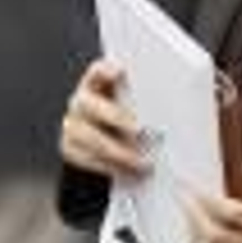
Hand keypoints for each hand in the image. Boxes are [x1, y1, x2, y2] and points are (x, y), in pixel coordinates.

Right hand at [59, 59, 151, 179]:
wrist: (107, 145)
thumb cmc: (130, 118)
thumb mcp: (134, 104)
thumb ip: (143, 100)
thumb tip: (173, 104)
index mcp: (98, 82)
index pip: (98, 70)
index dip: (106, 69)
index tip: (120, 71)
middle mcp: (81, 100)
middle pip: (91, 104)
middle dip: (116, 117)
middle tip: (140, 131)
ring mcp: (72, 124)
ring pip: (89, 137)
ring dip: (119, 152)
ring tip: (143, 164)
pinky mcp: (69, 147)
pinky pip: (87, 159)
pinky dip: (110, 167)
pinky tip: (130, 173)